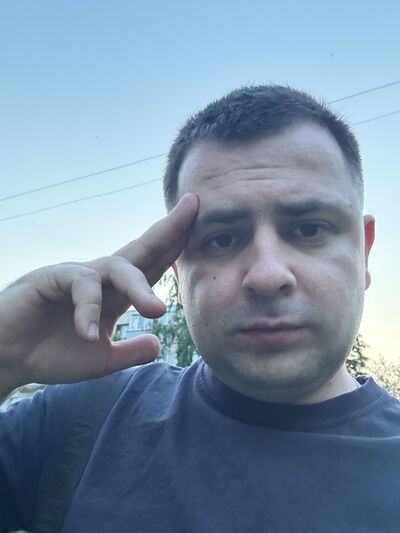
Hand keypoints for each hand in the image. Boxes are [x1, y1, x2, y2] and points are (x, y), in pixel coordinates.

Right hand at [0, 194, 197, 392]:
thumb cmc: (52, 353)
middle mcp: (100, 279)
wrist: (8, 358)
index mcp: (115, 294)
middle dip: (167, 229)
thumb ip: (129, 352)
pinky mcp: (51, 278)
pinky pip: (79, 286)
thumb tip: (158, 345)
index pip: (151, 266)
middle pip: (140, 249)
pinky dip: (87, 310)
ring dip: (137, 286)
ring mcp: (76, 276)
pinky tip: (88, 334)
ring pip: (115, 266)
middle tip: (194, 207)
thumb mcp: (101, 360)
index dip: (175, 247)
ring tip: (155, 311)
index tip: (200, 227)